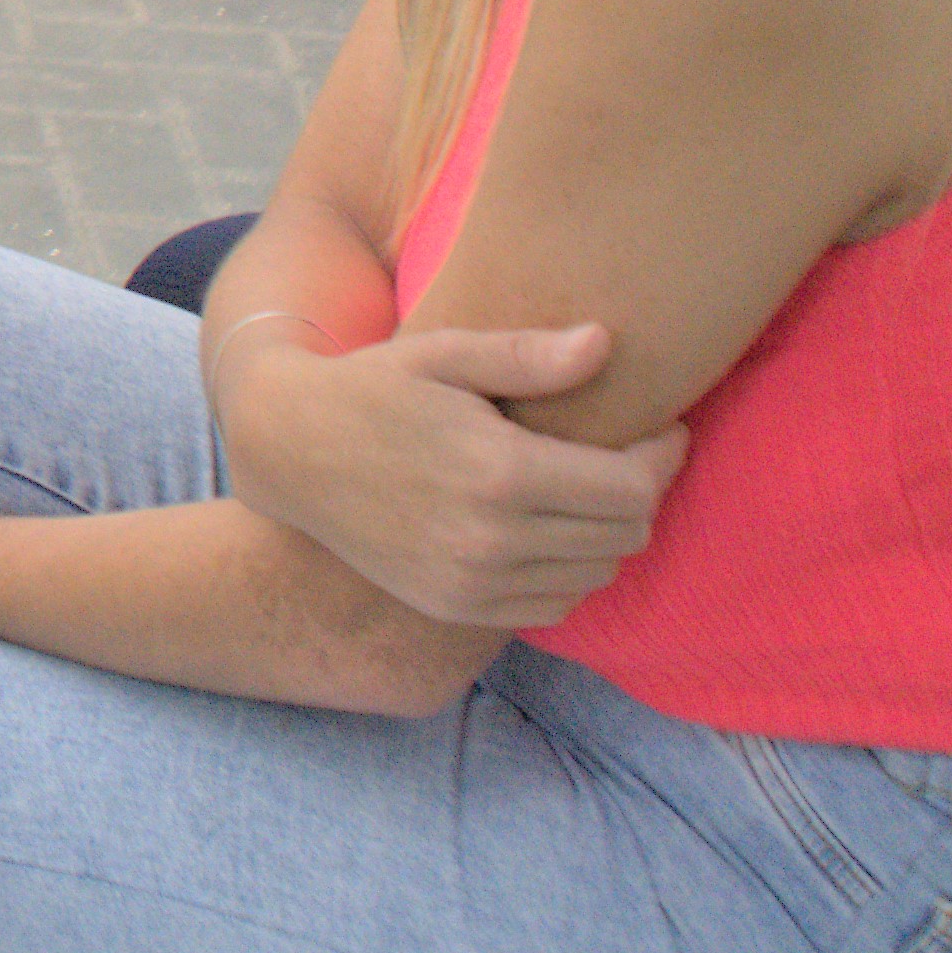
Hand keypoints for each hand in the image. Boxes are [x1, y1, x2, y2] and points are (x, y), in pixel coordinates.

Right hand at [222, 316, 686, 630]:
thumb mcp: (444, 354)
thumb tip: (605, 344)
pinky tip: (546, 530)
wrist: (287, 451)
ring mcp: (473, 583)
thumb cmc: (372, 387)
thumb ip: (528, 355)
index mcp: (502, 472)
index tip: (664, 428)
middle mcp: (493, 540)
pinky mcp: (457, 608)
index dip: (663, 456)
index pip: (632, 488)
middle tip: (625, 454)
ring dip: (606, 534)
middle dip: (640, 492)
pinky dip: (568, 571)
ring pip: (596, 574)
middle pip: (625, 535)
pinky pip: (554, 605)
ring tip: (584, 490)